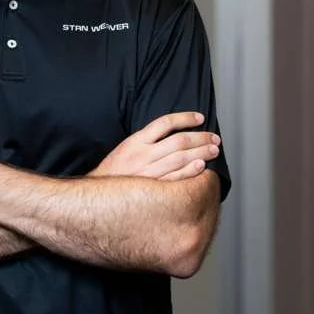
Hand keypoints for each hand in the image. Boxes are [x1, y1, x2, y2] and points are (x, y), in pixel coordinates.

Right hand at [89, 112, 219, 181]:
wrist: (98, 195)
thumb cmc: (113, 172)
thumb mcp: (125, 149)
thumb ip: (146, 141)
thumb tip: (172, 135)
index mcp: (136, 141)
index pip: (165, 123)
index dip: (185, 118)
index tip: (200, 118)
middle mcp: (142, 154)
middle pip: (178, 141)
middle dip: (200, 138)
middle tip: (214, 138)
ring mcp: (148, 171)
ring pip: (180, 158)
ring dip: (200, 153)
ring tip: (213, 150)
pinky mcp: (151, 188)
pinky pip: (175, 178)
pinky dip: (189, 172)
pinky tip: (201, 167)